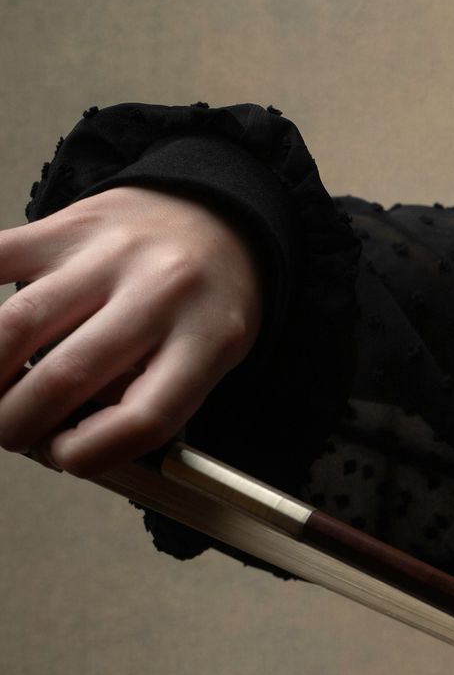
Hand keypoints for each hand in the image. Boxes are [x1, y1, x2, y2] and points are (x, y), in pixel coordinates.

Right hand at [0, 186, 265, 473]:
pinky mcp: (68, 226)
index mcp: (207, 339)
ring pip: (20, 322)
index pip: (144, 418)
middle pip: (68, 376)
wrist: (214, 217)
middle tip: (11, 433)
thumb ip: (146, 401)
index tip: (65, 457)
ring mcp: (111, 254)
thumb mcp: (207, 361)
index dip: (90, 453)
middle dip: (18, 422)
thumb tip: (61, 439)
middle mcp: (161, 292)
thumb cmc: (204, 303)